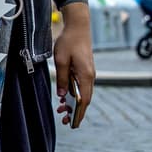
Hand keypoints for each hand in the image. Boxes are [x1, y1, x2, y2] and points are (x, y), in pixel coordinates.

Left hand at [54, 2, 94, 127]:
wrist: (78, 27)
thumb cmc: (69, 42)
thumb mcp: (61, 61)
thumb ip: (62, 79)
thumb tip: (62, 95)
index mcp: (86, 76)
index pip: (84, 100)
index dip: (79, 113)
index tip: (73, 124)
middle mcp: (90, 76)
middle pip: (84, 99)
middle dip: (75, 111)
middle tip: (64, 120)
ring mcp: (88, 73)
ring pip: (82, 93)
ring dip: (73, 102)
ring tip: (61, 110)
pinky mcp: (84, 69)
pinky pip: (80, 86)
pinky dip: (73, 93)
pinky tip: (64, 97)